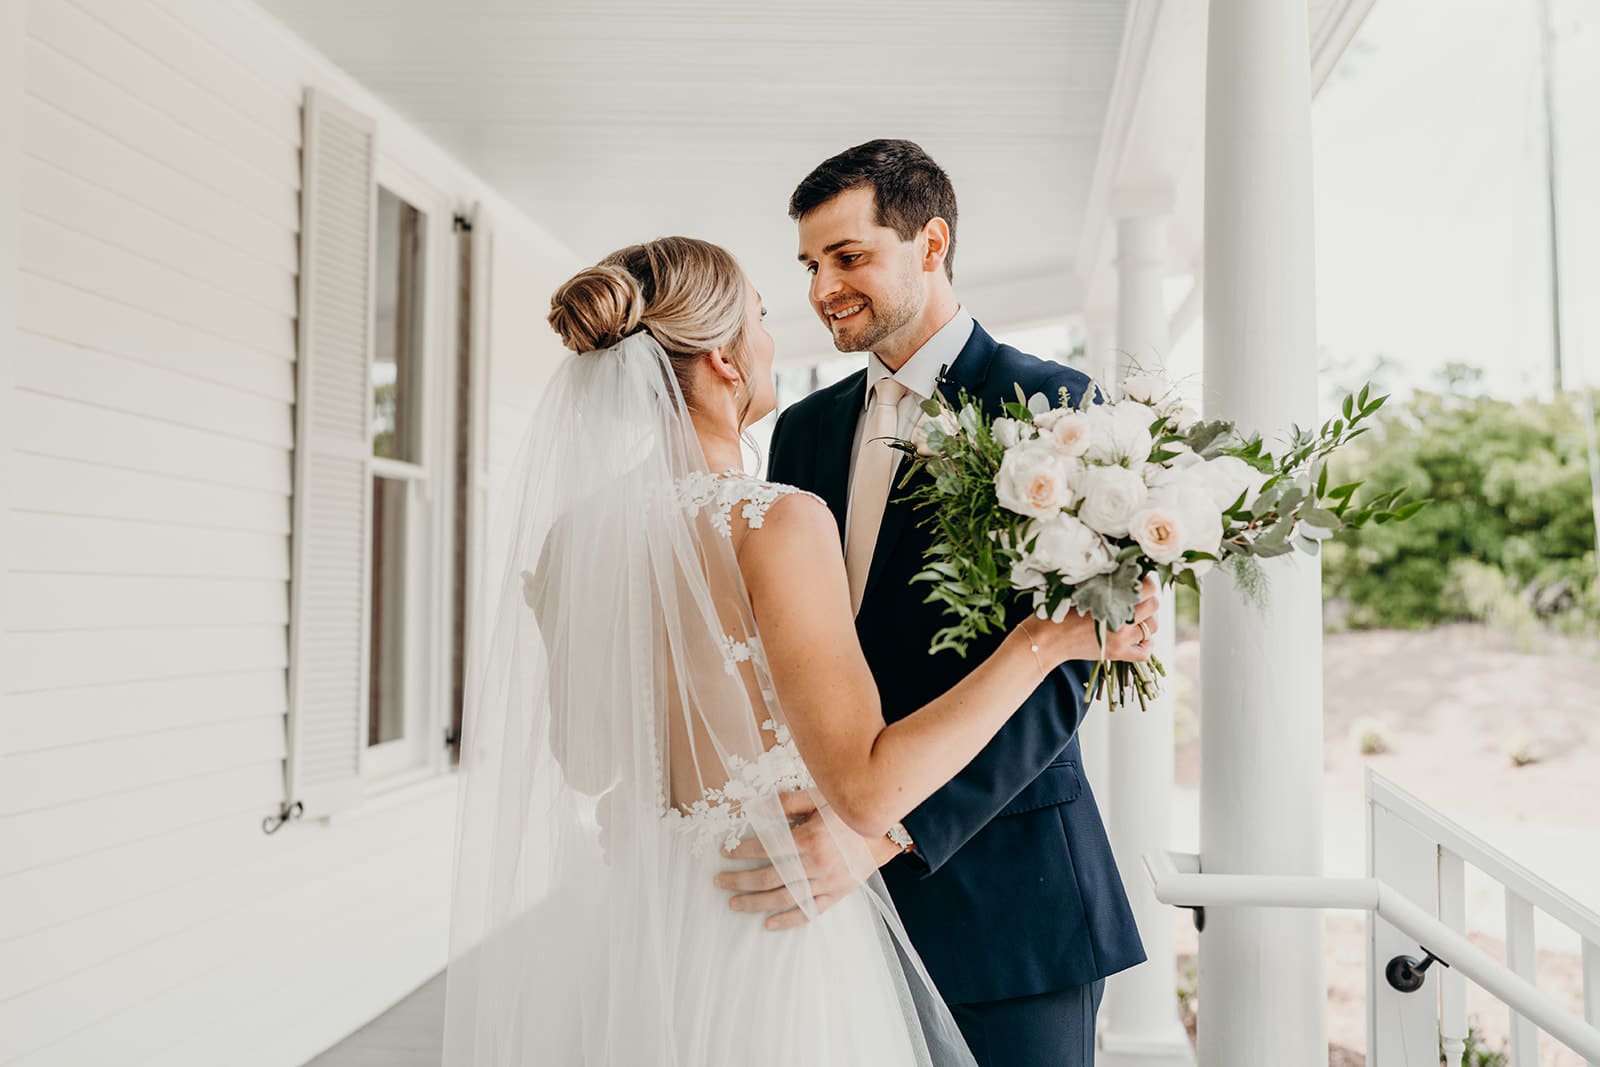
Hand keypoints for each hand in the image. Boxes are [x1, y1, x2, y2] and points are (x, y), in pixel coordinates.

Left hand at [712, 791, 895, 930]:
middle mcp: (816, 865)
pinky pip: (809, 911)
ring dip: (756, 903)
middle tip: (719, 882)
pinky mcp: (837, 894)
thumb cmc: (849, 810)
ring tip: (734, 904)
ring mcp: (826, 883)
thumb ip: (787, 803)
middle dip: (740, 880)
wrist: (887, 829)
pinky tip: (769, 924)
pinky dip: (788, 919)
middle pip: (769, 877)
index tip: (725, 851)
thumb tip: (756, 810)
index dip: (742, 851)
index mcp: (810, 839)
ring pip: (784, 898)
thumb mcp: (820, 797)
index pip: (766, 849)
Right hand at [1026, 576, 1160, 664]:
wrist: (1047, 639)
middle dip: (1149, 598)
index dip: (1147, 581)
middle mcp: (1121, 621)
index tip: (1140, 579)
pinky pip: (1145, 652)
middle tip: (1138, 596)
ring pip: (1152, 628)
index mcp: (1112, 600)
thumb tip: (1123, 570)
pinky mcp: (1118, 654)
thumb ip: (1104, 582)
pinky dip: (1147, 644)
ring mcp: (1121, 640)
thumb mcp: (1082, 590)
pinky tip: (1139, 637)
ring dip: (1149, 620)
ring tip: (1138, 616)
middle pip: (1154, 606)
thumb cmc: (1060, 611)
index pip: (1148, 588)